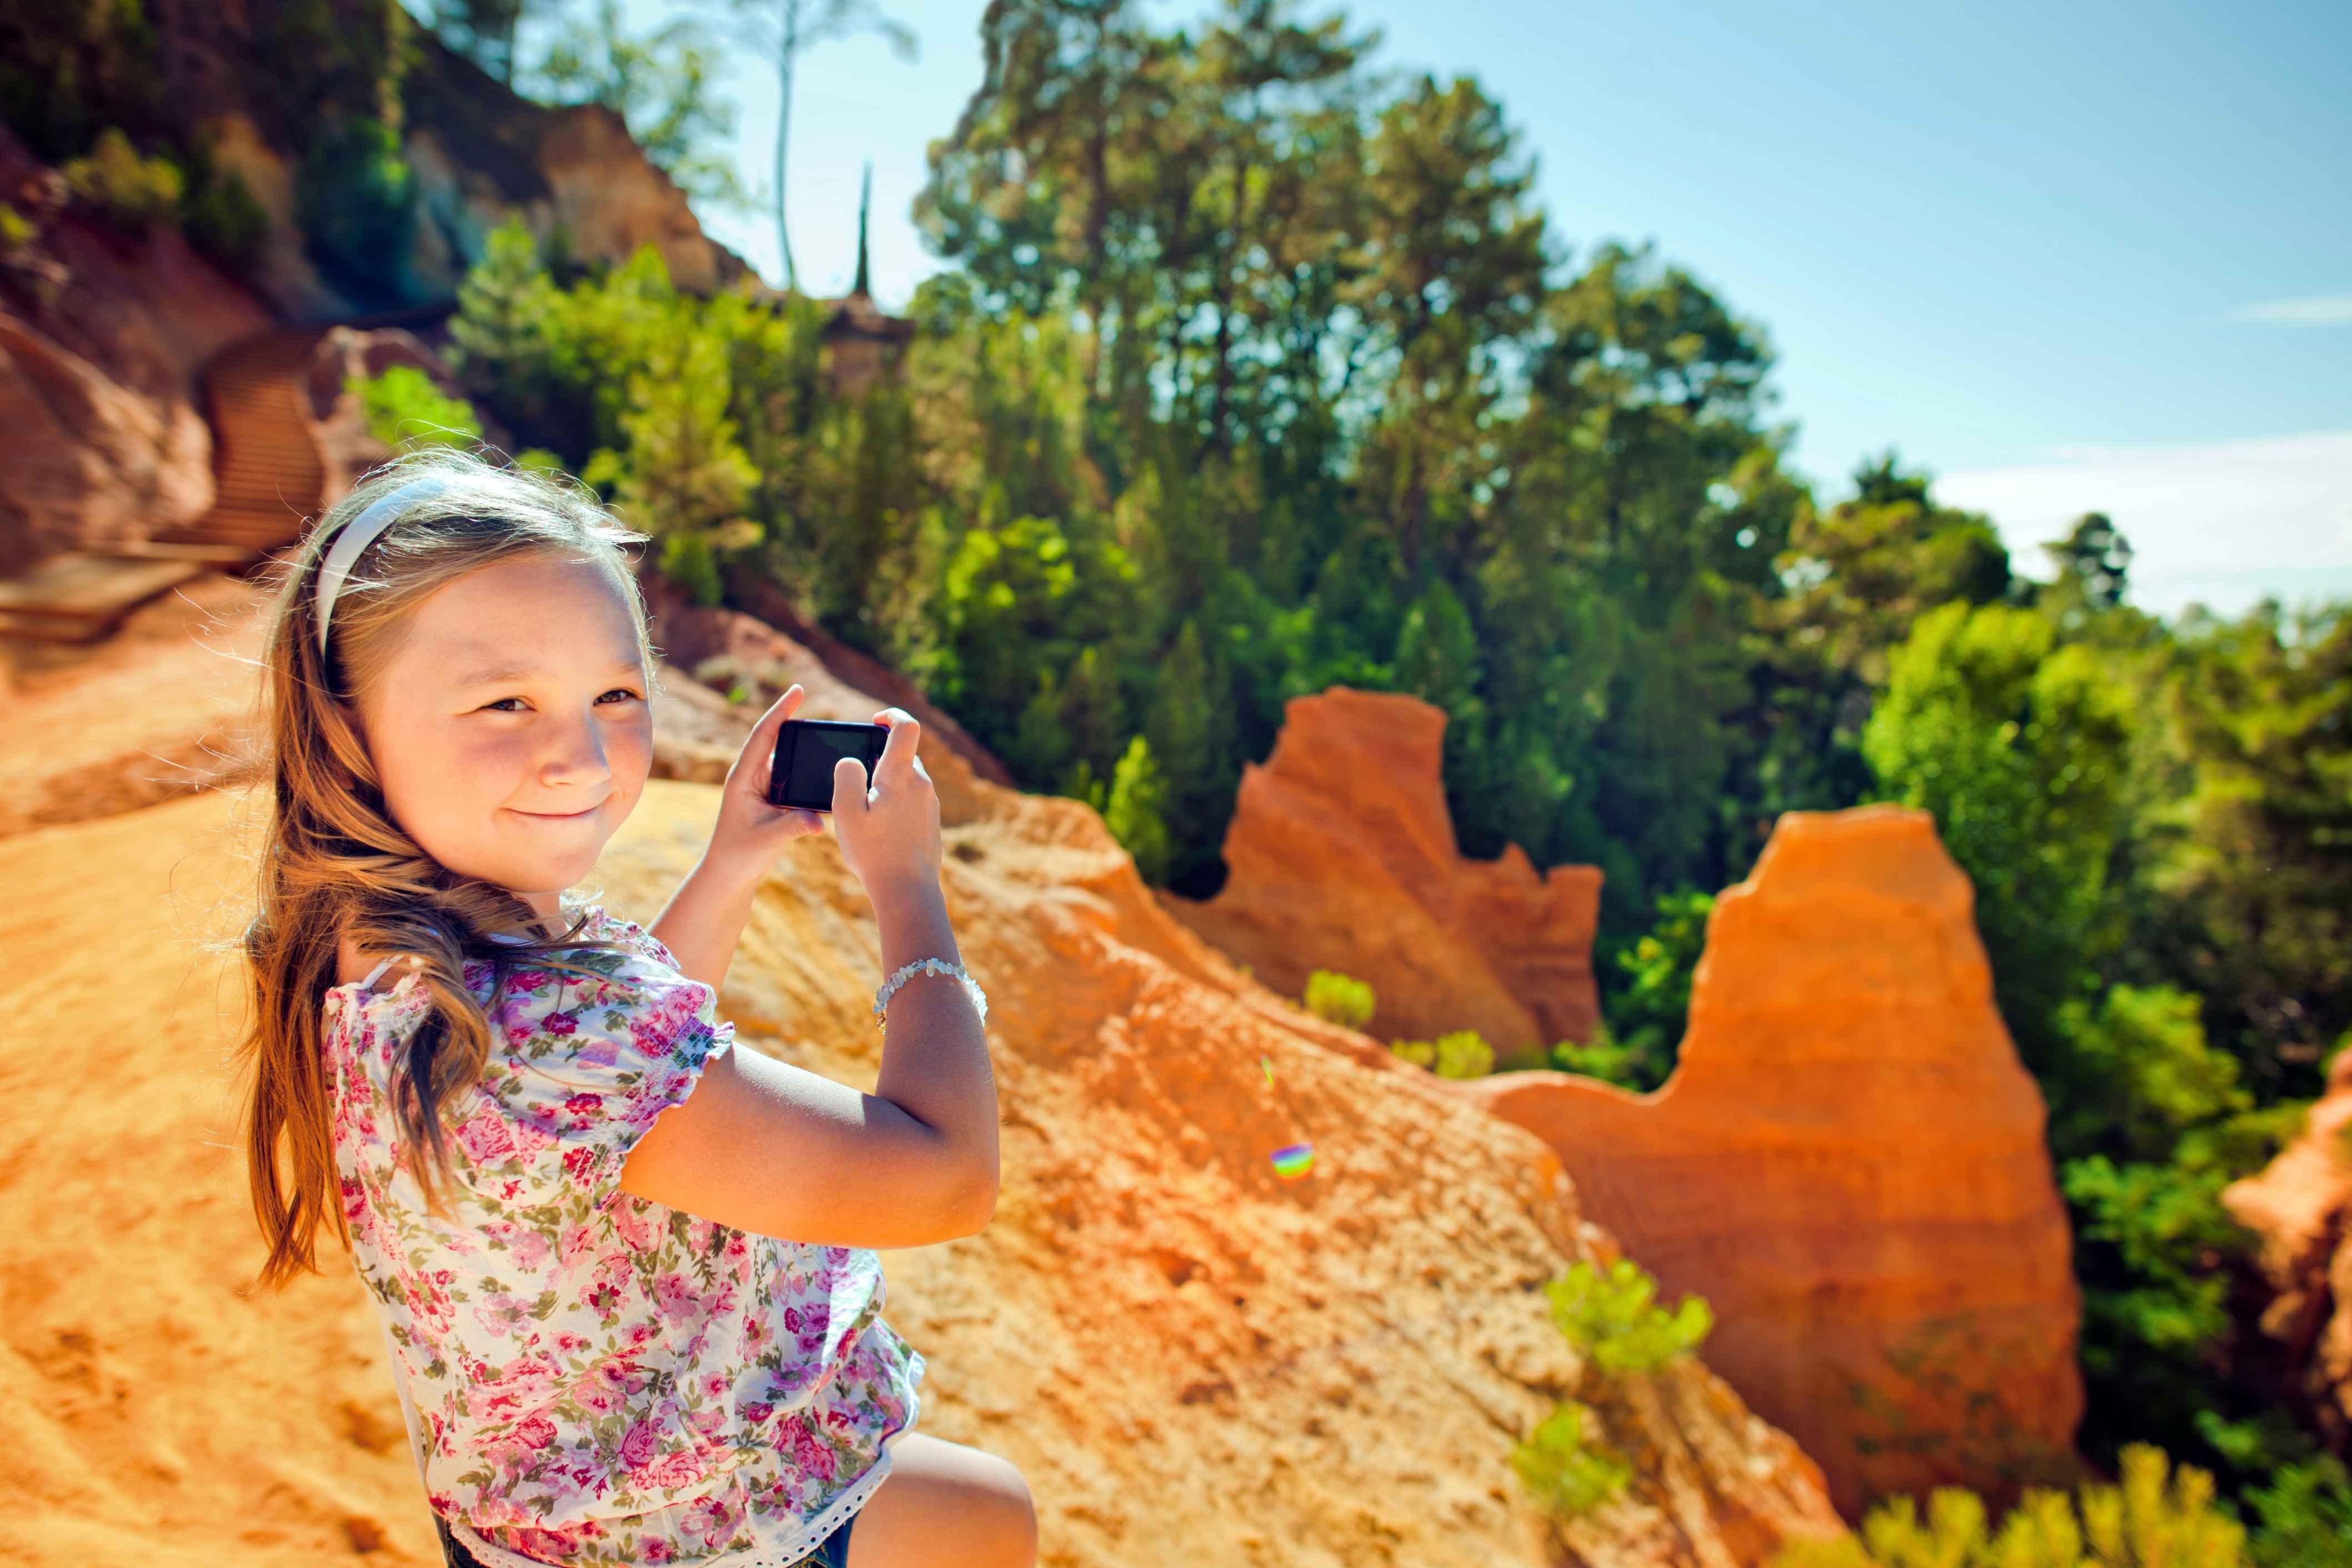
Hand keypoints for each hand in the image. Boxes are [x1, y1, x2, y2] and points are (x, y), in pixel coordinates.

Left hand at [705, 684, 828, 882]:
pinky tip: (828, 768)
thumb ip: (794, 826)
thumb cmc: (739, 854)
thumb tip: (820, 821)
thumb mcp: (768, 838)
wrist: (728, 873)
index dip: (781, 711)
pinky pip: (794, 777)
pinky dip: (809, 769)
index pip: (763, 735)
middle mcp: (752, 776)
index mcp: (744, 777)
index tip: (798, 690)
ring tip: (830, 736)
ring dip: (805, 748)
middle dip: (796, 722)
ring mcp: (763, 786)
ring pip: (789, 759)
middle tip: (821, 708)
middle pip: (777, 740)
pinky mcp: (773, 797)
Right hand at [831, 705, 941, 899]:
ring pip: (908, 779)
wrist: (907, 891)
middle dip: (880, 758)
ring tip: (864, 809)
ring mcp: (930, 804)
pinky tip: (879, 827)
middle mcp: (921, 784)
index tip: (875, 721)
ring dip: (887, 783)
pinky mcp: (931, 822)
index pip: (906, 727)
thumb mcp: (846, 812)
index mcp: (900, 775)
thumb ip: (846, 777)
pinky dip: (896, 802)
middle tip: (857, 777)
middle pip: (904, 755)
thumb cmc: (874, 852)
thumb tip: (851, 760)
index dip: (892, 716)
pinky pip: (913, 800)